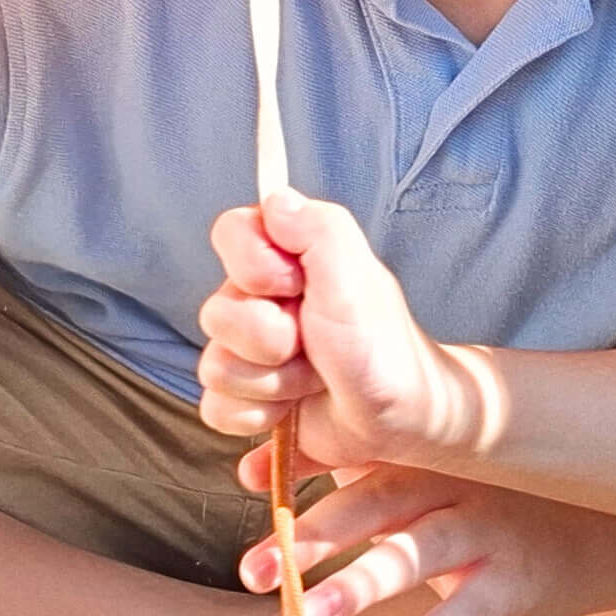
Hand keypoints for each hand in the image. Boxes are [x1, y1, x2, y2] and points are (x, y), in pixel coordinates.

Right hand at [196, 188, 499, 468]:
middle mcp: (264, 301)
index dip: (253, 263)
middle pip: (216, 313)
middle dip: (268, 338)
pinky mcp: (250, 400)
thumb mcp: (355, 277)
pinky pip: (217, 409)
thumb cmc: (383, 346)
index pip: (231, 233)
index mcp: (289, 259)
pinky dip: (257, 414)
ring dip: (270, 381)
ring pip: (215, 367)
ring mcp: (254, 353)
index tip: (294, 283)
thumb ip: (318, 229)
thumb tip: (275, 197)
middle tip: (312, 343)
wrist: (400, 419)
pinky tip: (291, 411)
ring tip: (312, 380)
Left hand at [237, 465, 571, 615]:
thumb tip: (248, 471)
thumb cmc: (508, 489)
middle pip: (380, 500)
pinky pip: (466, 613)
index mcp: (433, 452)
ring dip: (362, 584)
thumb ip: (353, 462)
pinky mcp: (519, 582)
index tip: (243, 483)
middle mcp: (461, 483)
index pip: (361, 453)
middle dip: (315, 535)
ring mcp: (493, 532)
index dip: (305, 466)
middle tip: (255, 572)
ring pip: (420, 553)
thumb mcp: (441, 463)